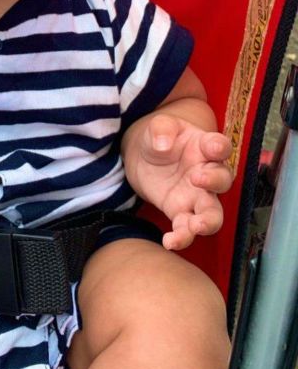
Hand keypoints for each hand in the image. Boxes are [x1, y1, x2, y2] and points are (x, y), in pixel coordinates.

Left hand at [127, 114, 233, 250]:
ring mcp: (196, 195)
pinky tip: (170, 242)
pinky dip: (182, 237)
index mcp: (204, 146)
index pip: (220, 145)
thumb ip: (161, 128)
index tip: (213, 148)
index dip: (219, 147)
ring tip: (196, 226)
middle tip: (198, 179)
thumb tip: (163, 144)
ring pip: (212, 213)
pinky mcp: (181, 211)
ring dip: (207, 222)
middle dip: (215, 181)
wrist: (145, 156)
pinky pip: (187, 228)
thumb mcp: (158, 126)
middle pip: (223, 180)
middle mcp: (207, 172)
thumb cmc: (160, 137)